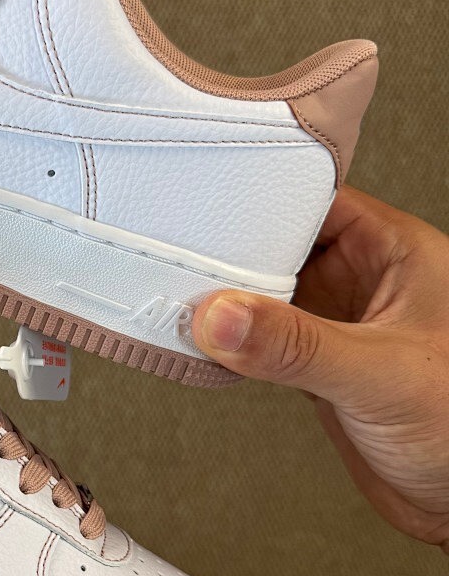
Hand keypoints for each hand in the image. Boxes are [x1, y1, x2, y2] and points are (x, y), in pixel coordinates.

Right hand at [193, 185, 448, 551]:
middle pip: (280, 244)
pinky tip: (204, 343)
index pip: (314, 201)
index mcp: (395, 253)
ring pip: (266, 293)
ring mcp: (338, 324)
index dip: (261, 201)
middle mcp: (364, 281)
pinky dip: (230, 341)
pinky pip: (262, 339)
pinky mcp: (317, 366)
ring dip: (227, 300)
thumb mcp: (380, 374)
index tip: (207, 209)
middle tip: (179, 258)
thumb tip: (222, 316)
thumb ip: (297, 345)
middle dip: (231, 252)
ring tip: (180, 298)